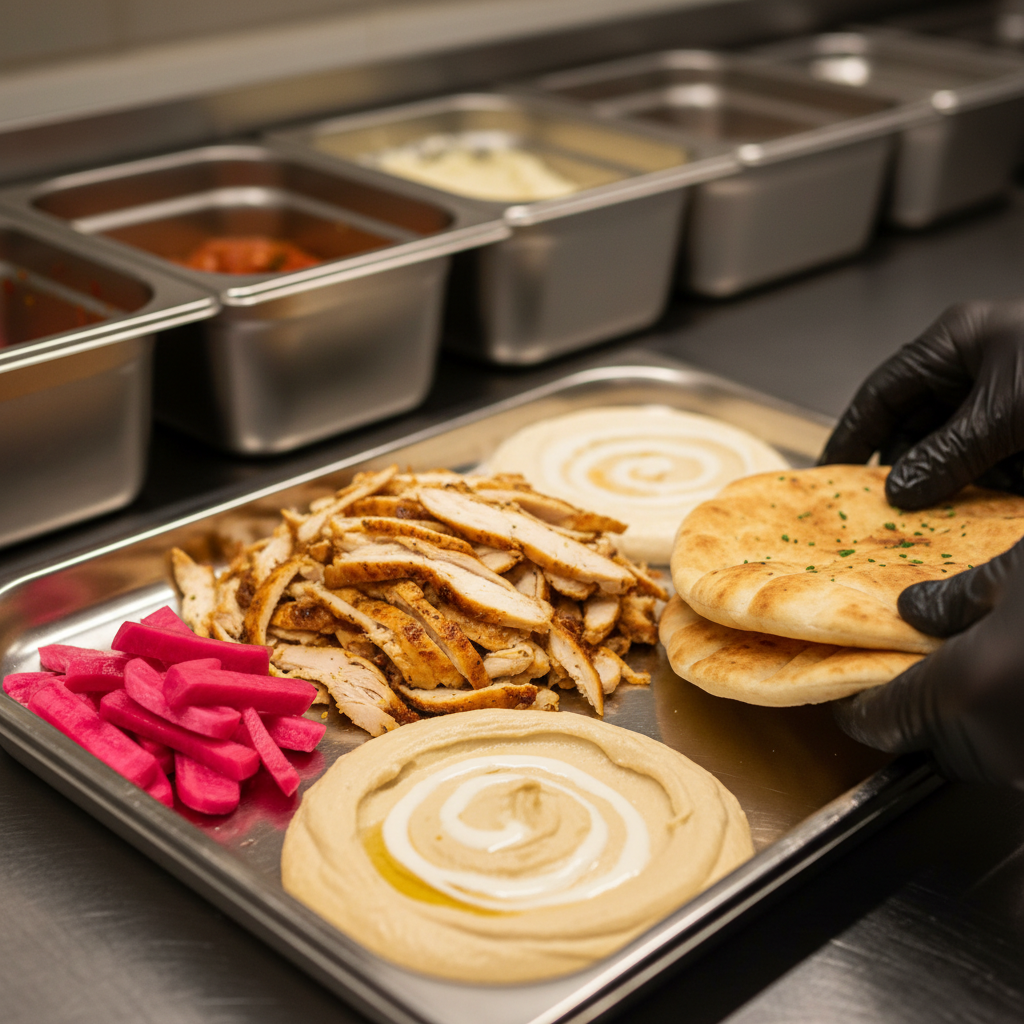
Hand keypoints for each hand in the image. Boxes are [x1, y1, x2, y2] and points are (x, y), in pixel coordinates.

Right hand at [820, 300, 1023, 509]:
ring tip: (931, 517)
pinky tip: (977, 508)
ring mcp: (1002, 396)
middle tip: (881, 509)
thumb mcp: (1005, 411)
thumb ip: (950, 453)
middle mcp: (974, 368)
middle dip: (901, 468)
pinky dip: (983, 488)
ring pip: (952, 449)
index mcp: (956, 343)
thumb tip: (900, 488)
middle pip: (914, 425)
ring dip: (944, 483)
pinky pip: (990, 462)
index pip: (882, 393)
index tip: (830, 473)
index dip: (852, 435)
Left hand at [833, 538, 1023, 786]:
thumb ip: (953, 599)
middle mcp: (992, 746)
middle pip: (924, 740)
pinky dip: (1003, 720)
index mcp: (960, 695)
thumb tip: (915, 609)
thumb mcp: (1015, 575)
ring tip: (970, 661)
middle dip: (913, 704)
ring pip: (975, 749)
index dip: (854, 701)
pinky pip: (1013, 748)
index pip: (875, 721)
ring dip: (964, 715)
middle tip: (910, 661)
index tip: (844, 680)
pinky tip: (1010, 676)